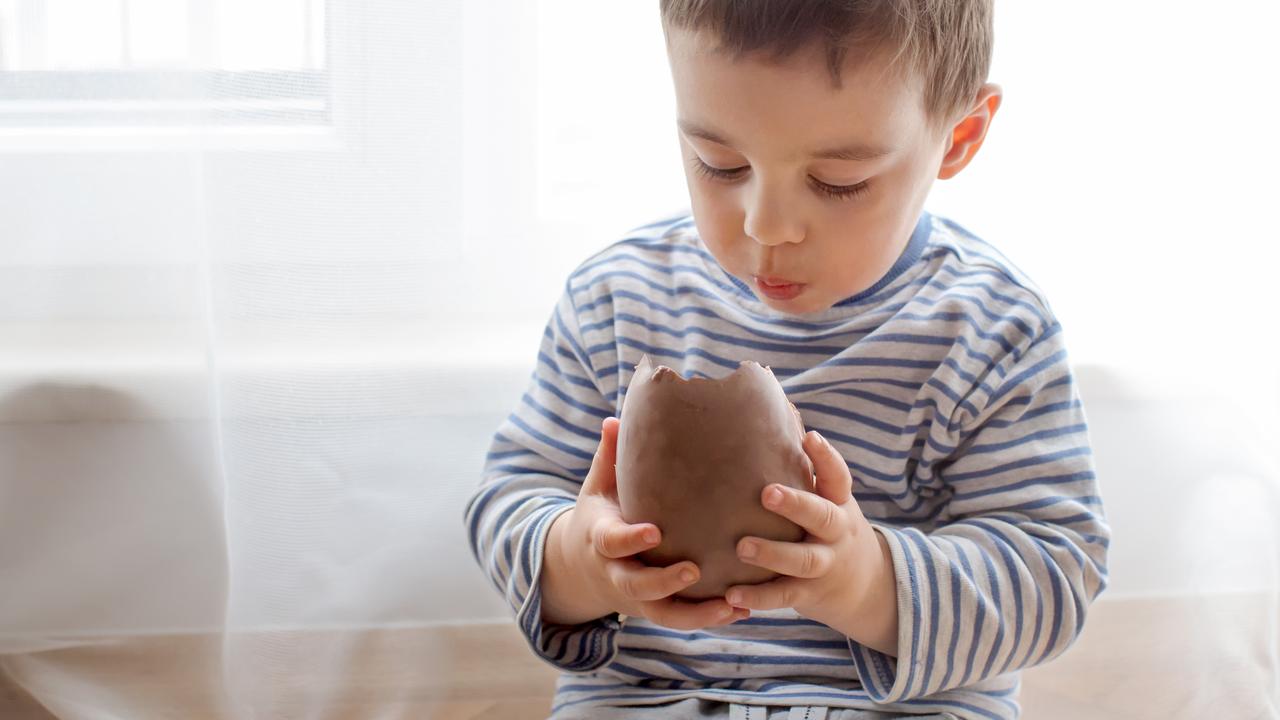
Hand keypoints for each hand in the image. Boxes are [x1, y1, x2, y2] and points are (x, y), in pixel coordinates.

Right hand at [543, 416, 749, 629]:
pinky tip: (741, 611)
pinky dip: (709, 618)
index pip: (613, 542)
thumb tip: (614, 418)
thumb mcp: (597, 487)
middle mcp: (618, 573)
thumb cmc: (600, 515)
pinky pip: (681, 619)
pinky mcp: (656, 609)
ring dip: (697, 614)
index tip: (654, 532)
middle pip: (636, 585)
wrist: (582, 568)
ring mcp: (637, 596)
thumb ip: (608, 457)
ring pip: (663, 613)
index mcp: (602, 540)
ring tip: (732, 604)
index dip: (630, 540)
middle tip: (694, 571)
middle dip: (663, 582)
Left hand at [722, 424, 898, 654]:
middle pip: (821, 516)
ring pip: (801, 560)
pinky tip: (731, 596)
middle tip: (766, 493)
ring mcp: (824, 565)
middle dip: (796, 504)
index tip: (810, 437)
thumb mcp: (828, 497)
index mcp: (838, 503)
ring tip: (742, 547)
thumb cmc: (829, 525)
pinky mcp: (809, 594)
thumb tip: (780, 401)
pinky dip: (758, 598)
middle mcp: (835, 532)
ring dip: (772, 553)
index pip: (838, 477)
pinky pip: (783, 596)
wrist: (864, 586)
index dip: (826, 457)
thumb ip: (805, 462)